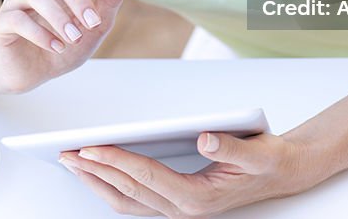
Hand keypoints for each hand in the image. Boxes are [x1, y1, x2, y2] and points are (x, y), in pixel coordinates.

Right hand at [0, 0, 130, 92]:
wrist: (34, 75)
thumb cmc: (65, 47)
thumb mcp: (94, 29)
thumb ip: (109, 2)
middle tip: (92, 22)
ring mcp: (17, 1)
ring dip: (58, 16)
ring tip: (73, 38)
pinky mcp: (1, 22)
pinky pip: (17, 19)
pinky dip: (40, 33)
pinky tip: (56, 47)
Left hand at [58, 131, 307, 217]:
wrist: (282, 174)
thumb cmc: (268, 160)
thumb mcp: (257, 151)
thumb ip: (230, 146)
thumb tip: (203, 137)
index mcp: (198, 197)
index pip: (146, 177)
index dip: (116, 161)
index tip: (90, 148)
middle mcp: (183, 209)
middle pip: (128, 191)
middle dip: (95, 172)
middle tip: (65, 153)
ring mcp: (177, 210)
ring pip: (126, 200)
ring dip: (97, 182)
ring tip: (71, 162)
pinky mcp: (174, 203)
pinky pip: (134, 200)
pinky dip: (110, 186)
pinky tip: (96, 172)